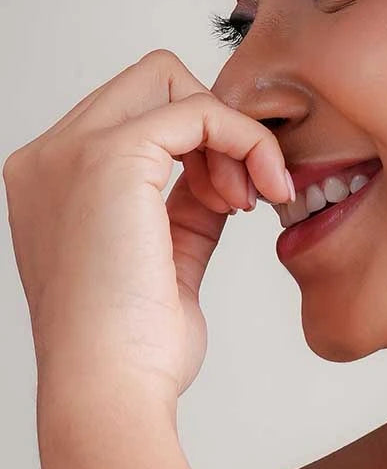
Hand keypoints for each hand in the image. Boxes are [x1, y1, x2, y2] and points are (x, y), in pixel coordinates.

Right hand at [3, 49, 291, 408]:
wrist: (110, 389)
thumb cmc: (134, 343)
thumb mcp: (166, 253)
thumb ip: (186, 201)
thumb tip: (224, 168)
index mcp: (52, 179)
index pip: (137, 113)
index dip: (199, 144)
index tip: (233, 200)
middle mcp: (49, 156)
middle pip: (153, 81)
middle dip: (214, 126)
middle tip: (242, 194)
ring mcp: (71, 151)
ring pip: (175, 80)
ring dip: (232, 137)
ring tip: (246, 203)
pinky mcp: (110, 157)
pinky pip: (201, 110)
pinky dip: (245, 142)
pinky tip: (255, 196)